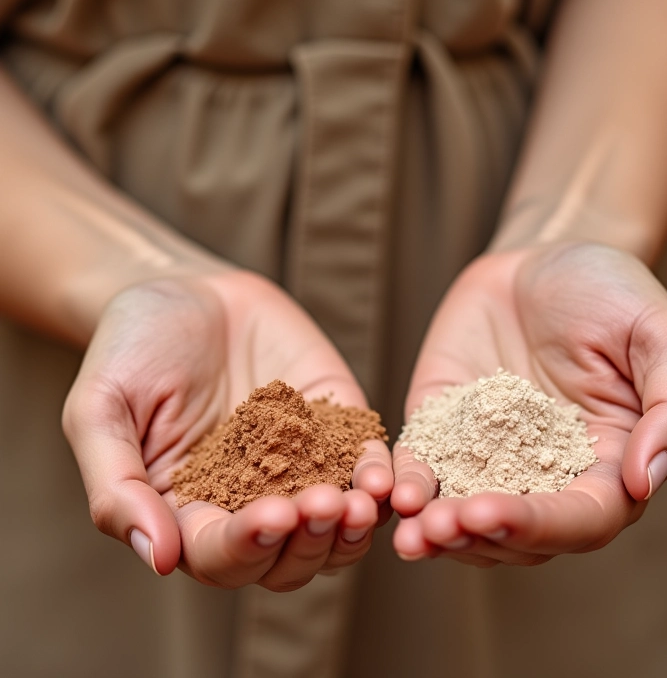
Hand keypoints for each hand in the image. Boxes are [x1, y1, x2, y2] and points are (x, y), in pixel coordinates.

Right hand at [62, 270, 392, 589]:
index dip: (247, 546)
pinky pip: (362, 465)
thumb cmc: (132, 347)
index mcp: (187, 511)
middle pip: (285, 558)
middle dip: (308, 541)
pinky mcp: (334, 427)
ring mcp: (298, 466)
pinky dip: (375, 477)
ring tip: (361, 502)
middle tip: (324, 507)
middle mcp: (247, 501)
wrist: (186, 290)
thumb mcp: (101, 410)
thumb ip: (118, 485)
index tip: (271, 518)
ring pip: (333, 529)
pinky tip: (381, 474)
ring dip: (351, 528)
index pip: (219, 555)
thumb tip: (158, 560)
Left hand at [391, 242, 666, 566]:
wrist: (544, 257)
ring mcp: (489, 453)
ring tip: (409, 530)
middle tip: (437, 527)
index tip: (489, 512)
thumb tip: (646, 482)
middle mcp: (546, 473)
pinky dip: (407, 483)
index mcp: (609, 466)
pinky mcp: (444, 426)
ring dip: (436, 530)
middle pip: (515, 532)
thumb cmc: (612, 291)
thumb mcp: (662, 335)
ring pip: (464, 514)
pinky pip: (423, 464)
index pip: (580, 519)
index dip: (536, 523)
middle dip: (476, 535)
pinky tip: (389, 492)